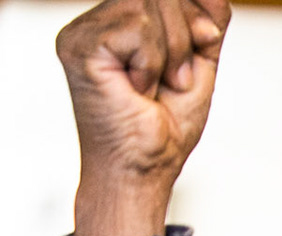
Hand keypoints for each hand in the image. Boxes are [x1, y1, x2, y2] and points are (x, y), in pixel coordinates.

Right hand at [56, 0, 229, 235]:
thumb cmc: (163, 129)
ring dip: (170, 53)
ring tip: (154, 87)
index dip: (194, 15)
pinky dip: (151, 62)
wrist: (143, 171)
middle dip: (184, 39)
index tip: (199, 49)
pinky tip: (134, 88)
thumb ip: (204, 22)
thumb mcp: (197, 64)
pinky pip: (137, 25)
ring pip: (148, 2)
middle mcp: (97, 22)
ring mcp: (83, 31)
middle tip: (172, 83)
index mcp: (120, 24)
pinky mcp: (78, 44)